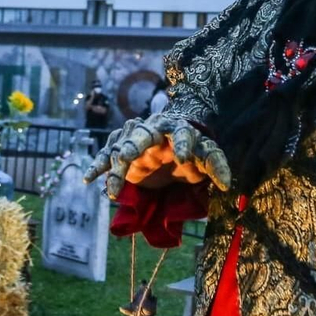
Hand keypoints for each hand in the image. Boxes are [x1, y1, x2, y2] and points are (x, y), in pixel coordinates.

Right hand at [83, 114, 230, 198]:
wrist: (172, 146)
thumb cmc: (191, 151)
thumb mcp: (206, 156)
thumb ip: (216, 166)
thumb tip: (227, 185)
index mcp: (178, 127)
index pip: (180, 132)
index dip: (180, 143)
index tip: (181, 159)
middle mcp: (153, 128)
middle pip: (142, 132)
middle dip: (134, 144)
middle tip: (127, 157)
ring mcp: (134, 137)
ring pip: (121, 146)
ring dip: (114, 165)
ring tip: (112, 188)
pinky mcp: (121, 148)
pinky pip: (107, 155)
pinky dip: (98, 166)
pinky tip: (88, 180)